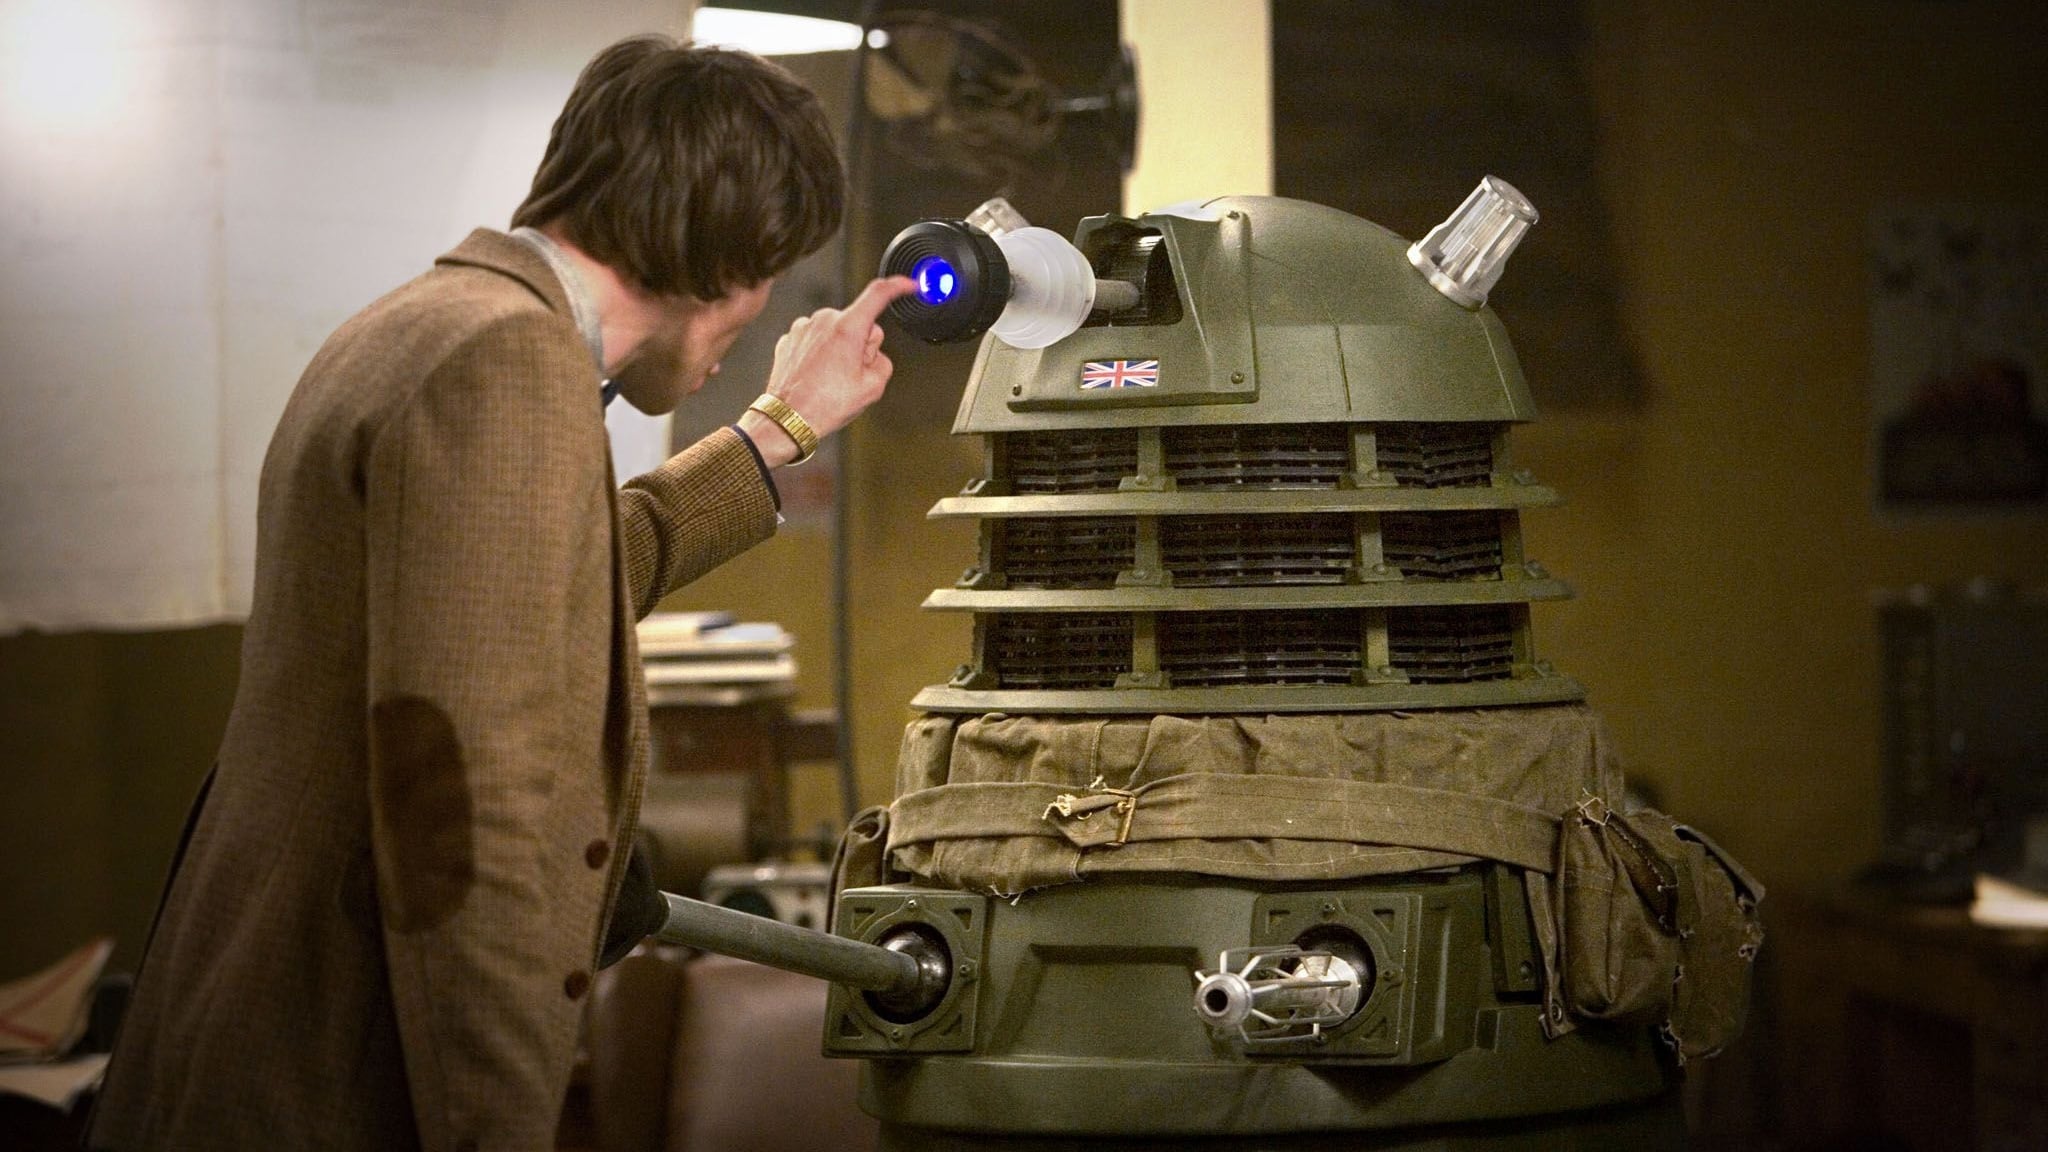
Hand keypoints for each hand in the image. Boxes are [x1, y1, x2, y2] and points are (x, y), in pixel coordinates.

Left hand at [739, 275, 914, 465]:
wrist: (787, 420)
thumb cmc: (824, 405)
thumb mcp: (873, 388)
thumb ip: (883, 362)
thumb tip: (874, 355)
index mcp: (847, 328)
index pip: (878, 294)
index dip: (898, 286)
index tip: (909, 284)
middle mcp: (824, 320)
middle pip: (859, 324)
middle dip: (860, 345)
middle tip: (850, 375)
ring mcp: (804, 327)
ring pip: (836, 333)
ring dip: (839, 351)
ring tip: (829, 380)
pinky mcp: (790, 338)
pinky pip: (816, 340)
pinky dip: (820, 355)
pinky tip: (816, 377)